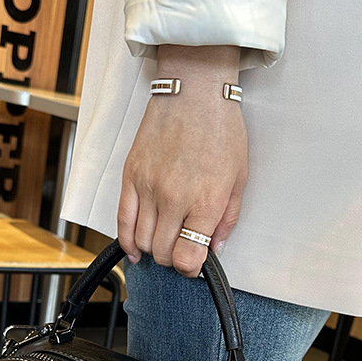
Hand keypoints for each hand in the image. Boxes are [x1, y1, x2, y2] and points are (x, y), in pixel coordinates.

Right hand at [117, 45, 247, 276]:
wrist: (193, 91)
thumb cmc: (220, 129)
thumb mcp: (239, 177)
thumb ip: (228, 218)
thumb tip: (215, 249)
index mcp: (206, 201)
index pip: (189, 257)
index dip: (191, 269)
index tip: (194, 265)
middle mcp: (175, 199)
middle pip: (164, 253)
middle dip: (173, 259)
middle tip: (181, 251)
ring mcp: (149, 188)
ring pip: (142, 241)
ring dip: (153, 250)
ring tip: (163, 243)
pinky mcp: (131, 176)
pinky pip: (122, 221)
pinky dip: (127, 241)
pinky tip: (135, 249)